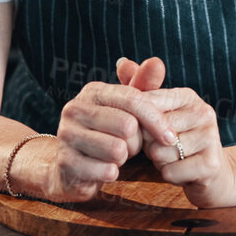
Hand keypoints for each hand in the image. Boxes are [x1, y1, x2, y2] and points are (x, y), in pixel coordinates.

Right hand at [42, 59, 172, 202]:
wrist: (72, 166)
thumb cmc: (107, 133)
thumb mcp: (126, 109)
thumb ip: (143, 86)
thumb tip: (157, 61)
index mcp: (93, 91)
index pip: (134, 100)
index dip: (156, 120)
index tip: (170, 137)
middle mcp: (75, 108)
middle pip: (127, 126)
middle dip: (136, 142)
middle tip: (130, 147)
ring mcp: (66, 135)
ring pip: (117, 150)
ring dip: (123, 159)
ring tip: (115, 156)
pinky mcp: (65, 162)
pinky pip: (105, 171)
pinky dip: (111, 174)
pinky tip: (104, 169)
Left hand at [111, 57, 235, 207]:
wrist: (212, 174)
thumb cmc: (177, 140)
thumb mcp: (159, 115)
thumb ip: (139, 90)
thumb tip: (122, 62)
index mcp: (188, 96)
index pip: (146, 105)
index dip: (138, 124)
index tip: (145, 131)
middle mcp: (203, 112)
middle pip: (151, 131)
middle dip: (149, 145)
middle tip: (163, 147)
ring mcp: (211, 137)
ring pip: (160, 153)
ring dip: (160, 162)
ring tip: (173, 159)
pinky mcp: (211, 164)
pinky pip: (171, 172)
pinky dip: (170, 175)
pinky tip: (181, 171)